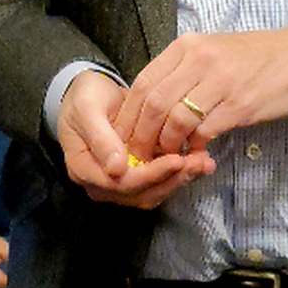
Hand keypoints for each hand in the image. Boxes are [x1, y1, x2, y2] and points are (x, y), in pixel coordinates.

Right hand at [56, 68, 212, 209]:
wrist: (89, 93)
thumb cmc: (84, 98)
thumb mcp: (87, 110)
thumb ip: (100, 138)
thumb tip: (117, 169)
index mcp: (84, 170)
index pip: (121, 184)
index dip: (150, 175)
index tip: (176, 160)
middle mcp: (102, 184)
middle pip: (141, 194)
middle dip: (172, 180)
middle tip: (198, 163)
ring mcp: (120, 183)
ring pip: (153, 192)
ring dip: (180, 179)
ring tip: (203, 162)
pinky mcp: (136, 175)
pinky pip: (159, 182)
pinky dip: (179, 173)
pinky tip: (198, 160)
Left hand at [113, 25, 287, 161]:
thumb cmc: (254, 57)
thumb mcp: (211, 51)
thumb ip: (181, 73)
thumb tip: (151, 108)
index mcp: (187, 46)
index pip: (142, 83)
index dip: (129, 116)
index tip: (124, 138)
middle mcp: (200, 60)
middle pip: (153, 104)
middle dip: (142, 136)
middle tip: (141, 156)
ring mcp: (220, 82)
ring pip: (175, 120)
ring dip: (168, 145)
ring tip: (169, 156)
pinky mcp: (240, 104)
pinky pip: (205, 131)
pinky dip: (196, 147)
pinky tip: (197, 151)